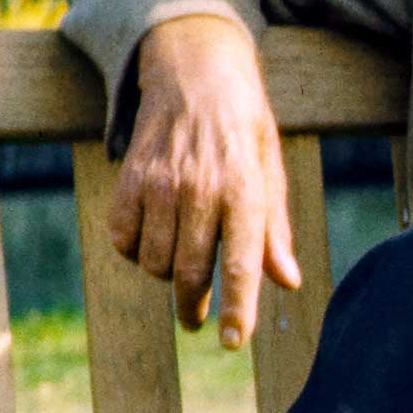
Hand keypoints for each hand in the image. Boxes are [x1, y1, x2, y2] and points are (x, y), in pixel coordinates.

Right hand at [108, 14, 300, 345]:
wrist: (194, 69)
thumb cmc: (242, 128)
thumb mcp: (270, 171)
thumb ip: (275, 231)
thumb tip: (289, 283)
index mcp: (246, 190)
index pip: (242, 264)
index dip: (237, 309)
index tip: (231, 343)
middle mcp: (202, 189)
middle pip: (191, 273)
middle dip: (192, 307)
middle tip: (195, 319)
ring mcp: (161, 184)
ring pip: (155, 262)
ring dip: (165, 274)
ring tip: (179, 260)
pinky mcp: (129, 179)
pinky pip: (123, 240)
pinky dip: (134, 250)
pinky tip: (151, 237)